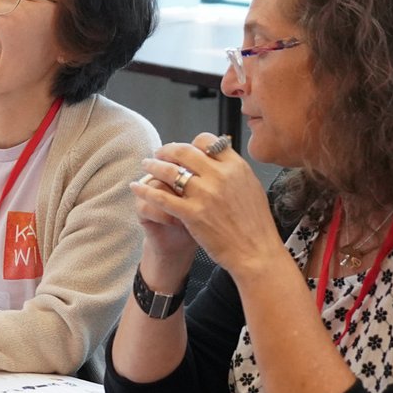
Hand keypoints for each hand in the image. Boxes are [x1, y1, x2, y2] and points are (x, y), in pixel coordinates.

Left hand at [131, 135, 282, 279]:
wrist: (256, 251)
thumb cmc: (255, 224)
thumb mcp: (251, 187)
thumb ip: (233, 171)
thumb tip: (218, 156)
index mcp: (236, 167)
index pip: (207, 141)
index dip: (191, 143)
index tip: (183, 149)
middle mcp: (220, 176)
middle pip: (184, 151)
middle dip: (167, 150)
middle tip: (158, 153)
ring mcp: (204, 195)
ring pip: (169, 171)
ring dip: (153, 165)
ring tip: (146, 165)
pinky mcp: (192, 214)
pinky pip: (162, 197)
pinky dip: (145, 190)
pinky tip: (136, 187)